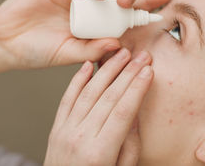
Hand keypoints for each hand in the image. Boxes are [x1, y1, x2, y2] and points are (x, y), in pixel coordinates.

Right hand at [0, 0, 170, 68]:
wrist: (6, 44)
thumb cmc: (38, 52)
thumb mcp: (68, 55)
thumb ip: (92, 50)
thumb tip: (120, 43)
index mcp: (95, 28)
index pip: (124, 18)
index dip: (143, 11)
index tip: (164, 5)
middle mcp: (88, 11)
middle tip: (130, 2)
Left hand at [44, 48, 152, 165]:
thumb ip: (130, 143)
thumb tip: (135, 112)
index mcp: (100, 152)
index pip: (123, 111)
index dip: (137, 88)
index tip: (148, 71)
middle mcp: (80, 137)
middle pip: (108, 97)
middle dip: (127, 73)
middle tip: (141, 56)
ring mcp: (65, 131)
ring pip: (88, 92)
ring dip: (107, 70)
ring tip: (121, 53)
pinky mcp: (56, 127)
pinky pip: (67, 98)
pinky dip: (77, 79)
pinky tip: (88, 65)